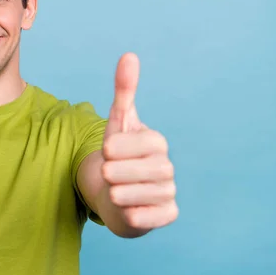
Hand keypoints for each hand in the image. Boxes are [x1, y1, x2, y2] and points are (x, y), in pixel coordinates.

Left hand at [101, 53, 177, 230]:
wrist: (116, 191)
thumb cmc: (118, 154)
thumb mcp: (117, 122)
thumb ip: (123, 91)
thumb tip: (129, 55)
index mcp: (157, 142)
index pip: (140, 143)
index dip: (117, 147)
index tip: (106, 150)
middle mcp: (167, 167)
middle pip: (134, 171)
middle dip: (112, 172)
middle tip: (106, 172)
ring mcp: (169, 193)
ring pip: (133, 196)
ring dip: (115, 193)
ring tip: (114, 189)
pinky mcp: (166, 216)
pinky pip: (144, 219)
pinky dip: (129, 215)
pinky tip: (125, 208)